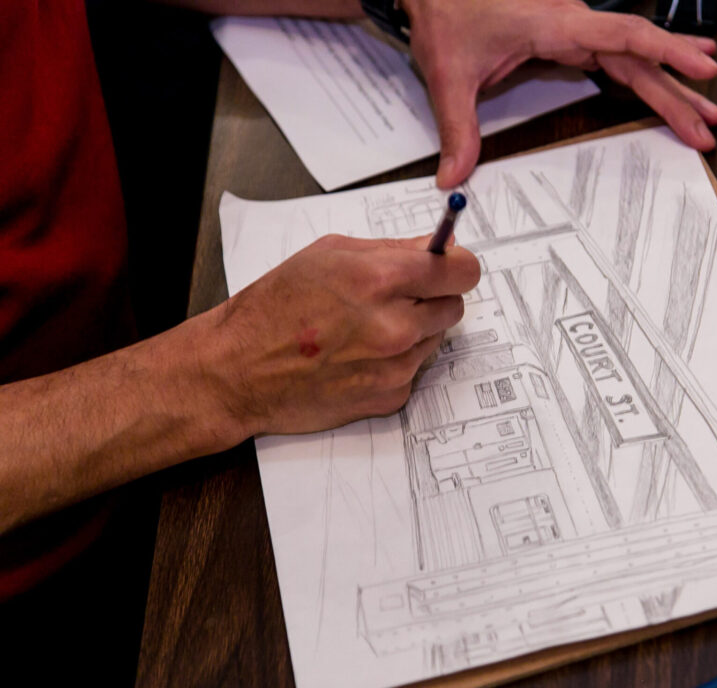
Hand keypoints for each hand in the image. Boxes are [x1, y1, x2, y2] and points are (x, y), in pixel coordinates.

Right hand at [204, 233, 480, 435]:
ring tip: (367, 329)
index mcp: (380, 280)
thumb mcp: (327, 255)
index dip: (456, 265)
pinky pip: (416, 369)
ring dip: (414, 330)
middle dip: (433, 297)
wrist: (238, 371)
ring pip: (436, 338)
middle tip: (398, 297)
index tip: (448, 265)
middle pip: (456, 305)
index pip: (462, 270)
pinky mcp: (392, 396)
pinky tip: (359, 356)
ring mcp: (396, 366)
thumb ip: (390, 249)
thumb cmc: (274, 307)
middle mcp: (395, 326)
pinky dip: (396, 361)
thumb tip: (435, 247)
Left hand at [402, 0, 716, 187]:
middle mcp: (573, 23)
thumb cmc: (445, 14)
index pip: (625, 38)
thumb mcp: (448, 74)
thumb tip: (454, 176)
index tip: (702, 71)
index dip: (667, 52)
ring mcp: (574, 29)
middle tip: (710, 125)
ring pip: (634, 57)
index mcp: (555, 24)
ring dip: (671, 83)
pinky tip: (672, 73)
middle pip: (639, 58)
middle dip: (677, 92)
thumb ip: (457, 128)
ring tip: (707, 107)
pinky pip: (619, 54)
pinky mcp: (569, 37)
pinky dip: (649, 67)